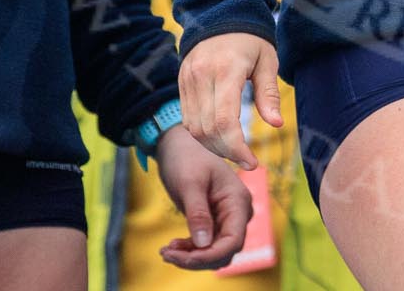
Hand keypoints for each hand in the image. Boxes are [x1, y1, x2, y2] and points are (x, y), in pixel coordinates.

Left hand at [154, 125, 253, 269]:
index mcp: (238, 201)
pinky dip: (189, 250)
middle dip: (197, 258)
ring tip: (166, 250)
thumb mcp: (190, 183)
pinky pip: (206, 246)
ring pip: (214, 252)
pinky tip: (171, 247)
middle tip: (167, 253)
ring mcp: (226, 218)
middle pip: (224, 251)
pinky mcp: (214, 222)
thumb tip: (203, 244)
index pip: (233, 240)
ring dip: (191, 257)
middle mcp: (237, 212)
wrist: (179, 145)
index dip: (210, 255)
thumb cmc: (187, 158)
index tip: (182, 258)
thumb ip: (197, 213)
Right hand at [179, 33, 281, 168]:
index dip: (237, 149)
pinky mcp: (181, 83)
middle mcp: (202, 76)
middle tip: (246, 160)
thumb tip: (276, 124)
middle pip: (208, 130)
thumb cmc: (251, 39)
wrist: (220, 13)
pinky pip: (187, 118)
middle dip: (227, 152)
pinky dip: (202, 133)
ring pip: (194, 128)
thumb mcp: (267, 61)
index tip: (253, 162)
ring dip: (213, 146)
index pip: (225, 122)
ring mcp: (188, 80)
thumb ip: (269, 94)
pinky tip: (219, 136)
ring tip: (234, 149)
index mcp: (227, 70)